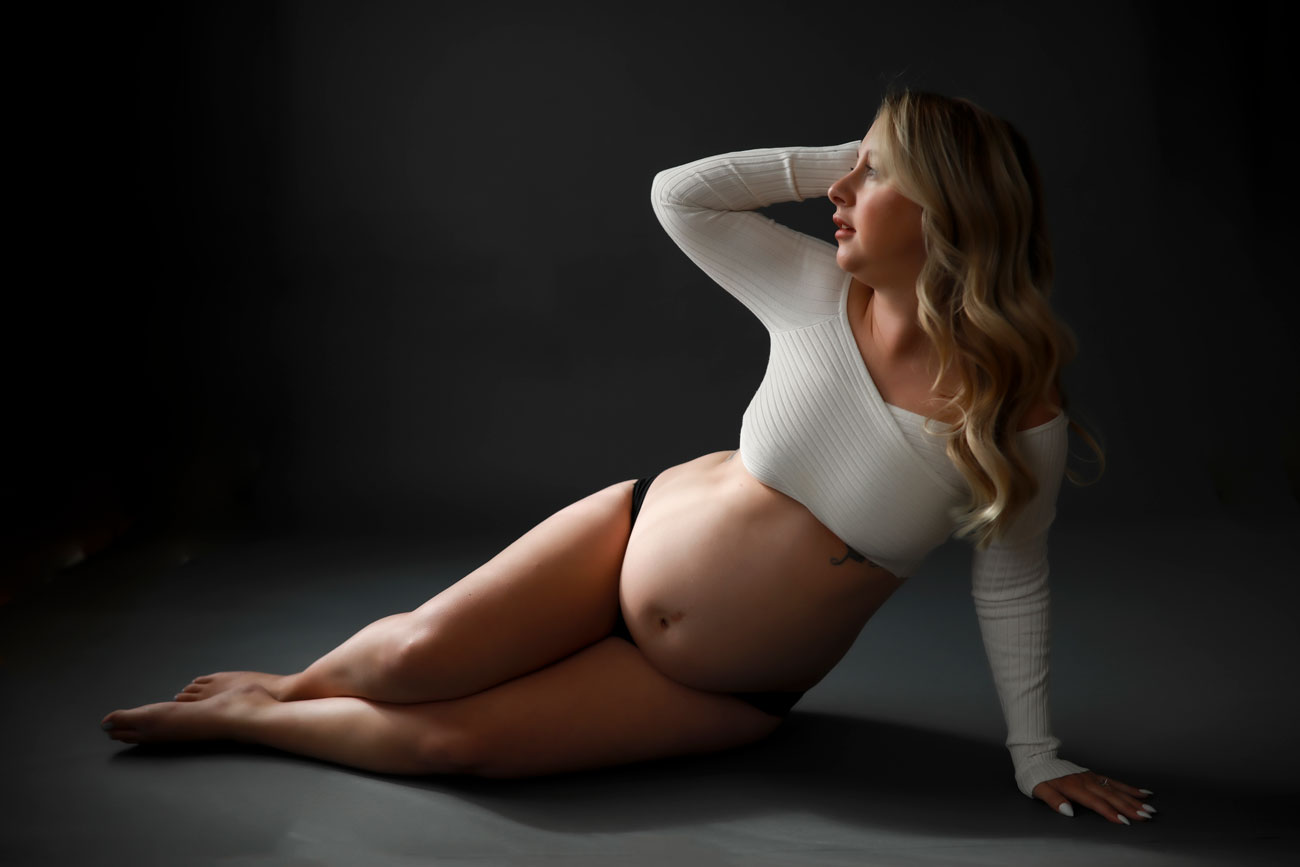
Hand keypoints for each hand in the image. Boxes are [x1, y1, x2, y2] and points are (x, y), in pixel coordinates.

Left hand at [1032, 771, 1156, 824]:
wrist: (1037, 757)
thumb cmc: (1038, 777)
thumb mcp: (1039, 789)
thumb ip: (1054, 800)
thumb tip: (1068, 811)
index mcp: (1074, 787)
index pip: (1095, 802)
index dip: (1110, 812)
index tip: (1125, 821)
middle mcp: (1086, 781)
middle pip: (1111, 796)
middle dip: (1130, 807)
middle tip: (1146, 816)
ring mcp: (1092, 777)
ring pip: (1116, 789)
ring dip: (1134, 799)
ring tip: (1149, 807)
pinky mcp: (1094, 775)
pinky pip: (1114, 782)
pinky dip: (1129, 788)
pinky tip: (1143, 792)